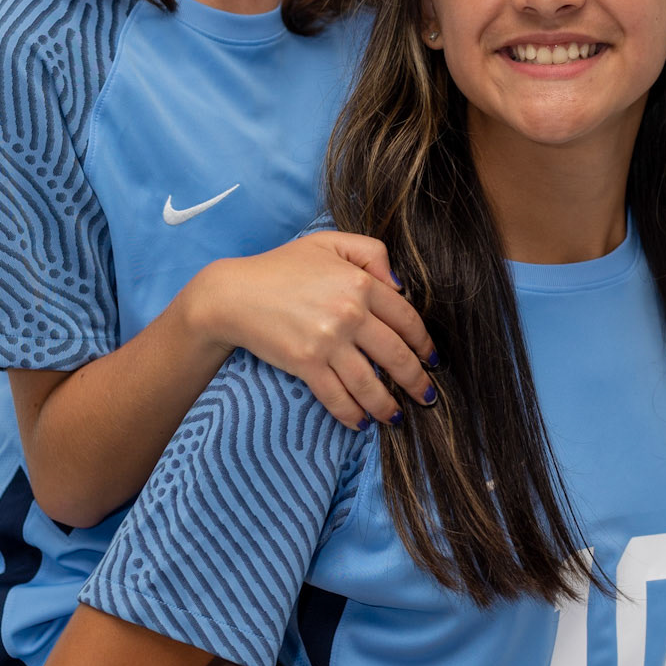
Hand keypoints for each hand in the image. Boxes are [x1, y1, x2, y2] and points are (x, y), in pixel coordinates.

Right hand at [187, 231, 437, 430]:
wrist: (232, 294)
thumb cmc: (280, 267)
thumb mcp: (328, 242)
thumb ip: (370, 252)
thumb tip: (399, 283)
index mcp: (360, 282)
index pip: (406, 318)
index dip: (424, 343)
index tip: (432, 359)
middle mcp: (350, 313)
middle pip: (397, 355)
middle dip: (417, 381)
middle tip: (428, 397)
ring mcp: (328, 341)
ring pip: (371, 383)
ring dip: (389, 406)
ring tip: (398, 417)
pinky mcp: (306, 364)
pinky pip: (337, 396)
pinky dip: (352, 414)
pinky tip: (361, 423)